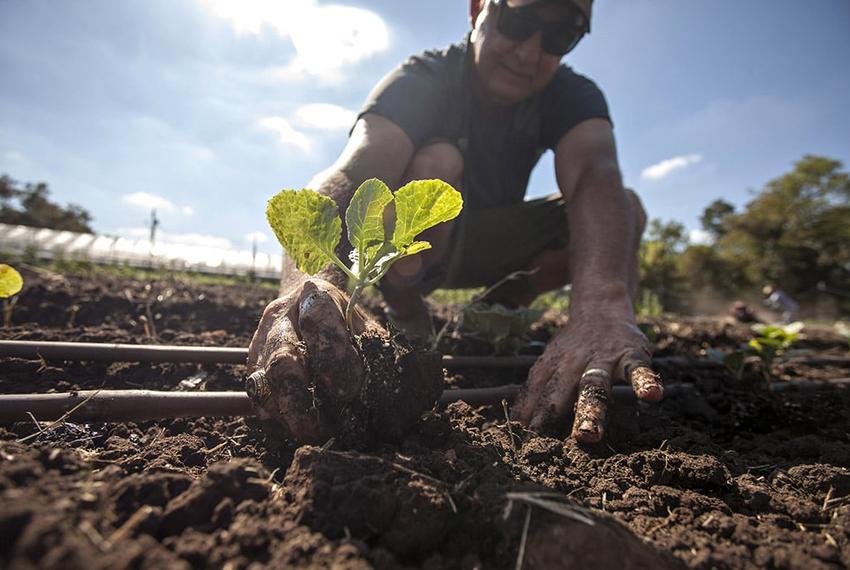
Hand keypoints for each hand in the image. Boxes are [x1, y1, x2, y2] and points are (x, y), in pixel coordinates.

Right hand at [246, 278, 441, 443]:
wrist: (303, 301)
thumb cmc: (343, 318)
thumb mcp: (363, 322)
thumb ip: (376, 351)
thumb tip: (403, 393)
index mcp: (314, 297)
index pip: (319, 321)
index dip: (333, 358)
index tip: (349, 391)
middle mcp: (280, 318)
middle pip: (282, 361)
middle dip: (303, 401)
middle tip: (325, 428)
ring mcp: (259, 344)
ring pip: (263, 384)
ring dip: (289, 416)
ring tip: (314, 435)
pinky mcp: (250, 367)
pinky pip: (257, 398)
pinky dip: (278, 418)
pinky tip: (298, 427)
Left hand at [511, 307, 662, 442]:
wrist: (601, 308)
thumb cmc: (572, 348)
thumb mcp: (548, 363)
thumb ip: (534, 392)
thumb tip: (514, 422)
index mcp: (550, 368)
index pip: (534, 395)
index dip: (527, 418)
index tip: (520, 446)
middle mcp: (572, 365)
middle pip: (559, 393)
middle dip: (550, 418)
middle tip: (543, 448)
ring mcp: (602, 360)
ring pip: (595, 385)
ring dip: (591, 410)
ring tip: (588, 435)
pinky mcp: (631, 354)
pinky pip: (639, 369)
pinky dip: (646, 381)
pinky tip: (652, 397)